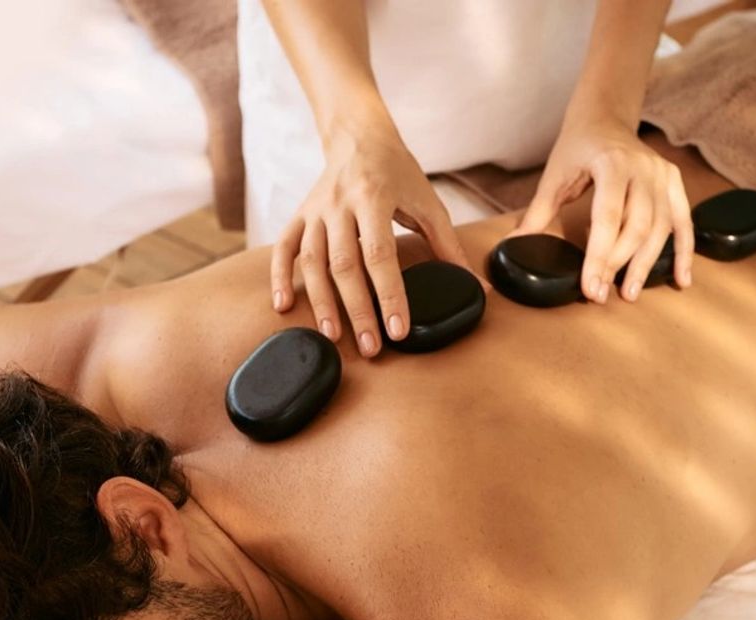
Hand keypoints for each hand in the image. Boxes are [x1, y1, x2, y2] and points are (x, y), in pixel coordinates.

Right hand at [271, 119, 475, 357]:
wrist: (359, 136)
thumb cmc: (397, 172)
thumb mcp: (428, 202)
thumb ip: (447, 245)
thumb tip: (475, 285)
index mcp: (374, 197)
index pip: (380, 254)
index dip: (389, 294)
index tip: (397, 328)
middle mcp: (340, 204)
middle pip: (344, 264)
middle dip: (357, 309)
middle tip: (370, 347)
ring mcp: (315, 210)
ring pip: (312, 261)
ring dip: (321, 302)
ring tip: (333, 337)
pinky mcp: (299, 214)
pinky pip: (284, 248)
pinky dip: (280, 277)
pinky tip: (284, 306)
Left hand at [513, 112, 693, 303]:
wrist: (604, 116)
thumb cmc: (577, 146)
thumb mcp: (554, 175)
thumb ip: (537, 212)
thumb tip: (513, 244)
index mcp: (611, 163)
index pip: (608, 218)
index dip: (599, 256)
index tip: (591, 287)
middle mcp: (643, 168)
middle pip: (637, 226)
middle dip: (619, 265)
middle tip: (603, 294)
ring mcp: (662, 174)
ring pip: (661, 228)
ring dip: (647, 265)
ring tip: (630, 293)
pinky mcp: (673, 182)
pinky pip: (683, 221)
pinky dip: (684, 252)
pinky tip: (680, 279)